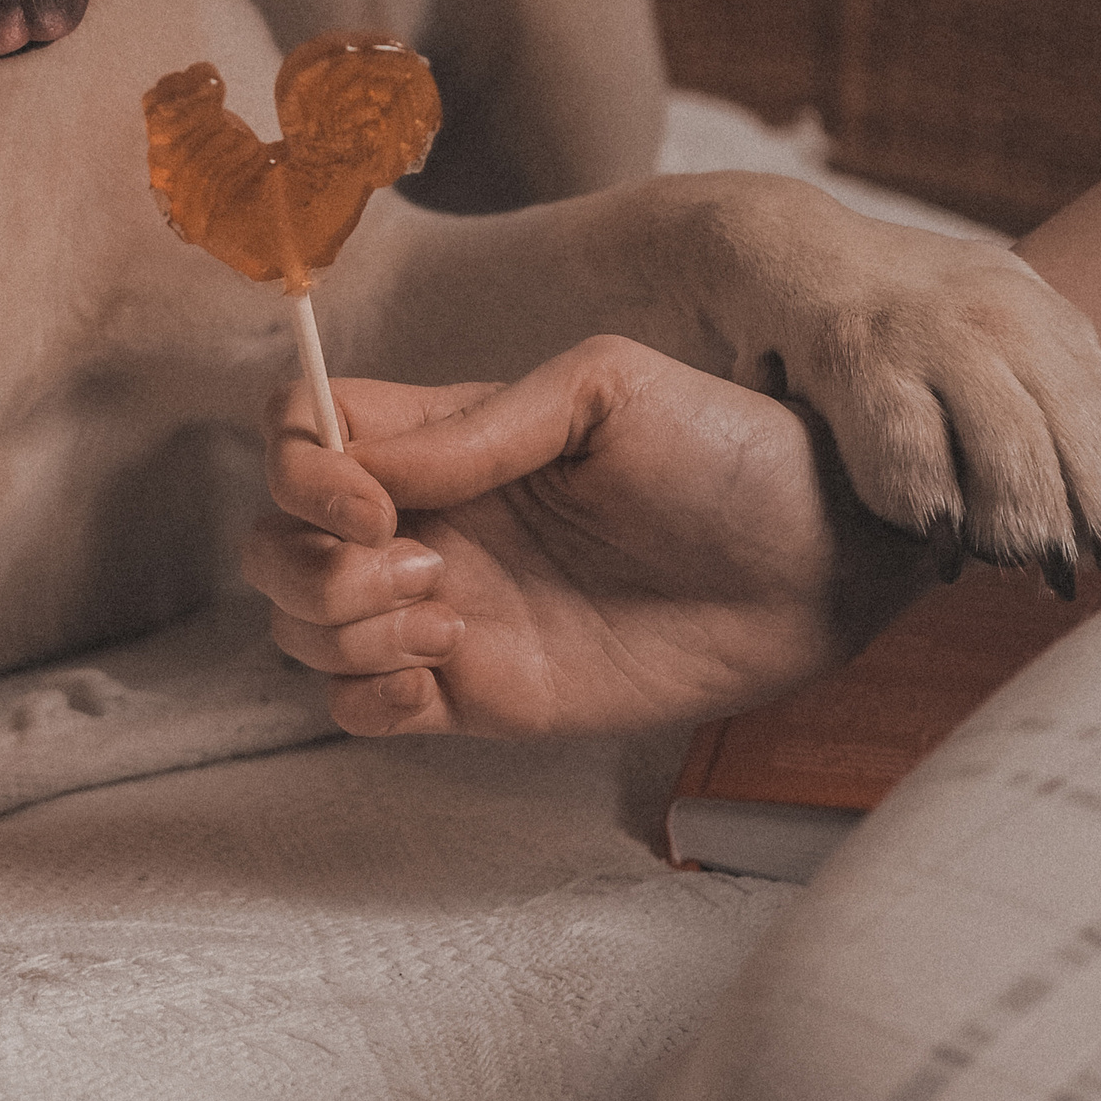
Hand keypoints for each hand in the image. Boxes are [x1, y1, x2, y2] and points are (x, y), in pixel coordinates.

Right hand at [245, 338, 937, 736]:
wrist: (826, 563)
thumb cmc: (731, 451)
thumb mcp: (606, 390)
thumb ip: (479, 425)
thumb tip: (367, 469)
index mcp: (443, 435)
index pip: (301, 432)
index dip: (301, 469)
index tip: (371, 503)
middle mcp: (428, 521)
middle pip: (274, 543)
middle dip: (311, 565)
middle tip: (428, 570)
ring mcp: (449, 611)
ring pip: (302, 630)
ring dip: (345, 630)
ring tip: (453, 623)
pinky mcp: (484, 693)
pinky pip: (361, 709)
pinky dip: (370, 698)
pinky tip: (446, 676)